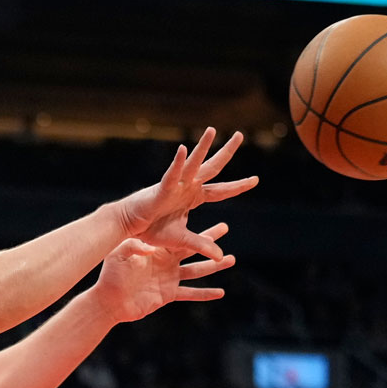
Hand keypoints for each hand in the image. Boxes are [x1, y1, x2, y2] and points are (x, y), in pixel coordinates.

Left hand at [92, 222, 234, 323]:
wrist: (109, 299)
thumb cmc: (111, 274)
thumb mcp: (120, 255)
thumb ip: (134, 248)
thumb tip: (149, 249)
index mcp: (158, 249)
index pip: (180, 235)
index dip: (191, 227)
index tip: (199, 214)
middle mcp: (167, 261)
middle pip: (193, 249)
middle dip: (210, 240)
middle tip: (225, 227)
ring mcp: (169, 278)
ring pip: (197, 271)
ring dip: (214, 266)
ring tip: (231, 260)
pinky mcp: (168, 294)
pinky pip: (190, 293)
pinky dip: (205, 294)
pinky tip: (220, 292)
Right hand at [112, 127, 257, 259]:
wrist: (131, 228)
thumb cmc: (153, 231)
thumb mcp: (183, 241)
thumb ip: (202, 245)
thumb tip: (221, 257)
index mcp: (193, 197)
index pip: (221, 190)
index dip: (237, 186)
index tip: (255, 180)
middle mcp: (187, 187)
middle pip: (213, 167)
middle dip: (227, 151)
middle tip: (239, 135)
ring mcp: (176, 186)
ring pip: (194, 164)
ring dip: (202, 147)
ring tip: (211, 130)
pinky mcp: (162, 189)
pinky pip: (172, 174)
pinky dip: (178, 163)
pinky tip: (184, 149)